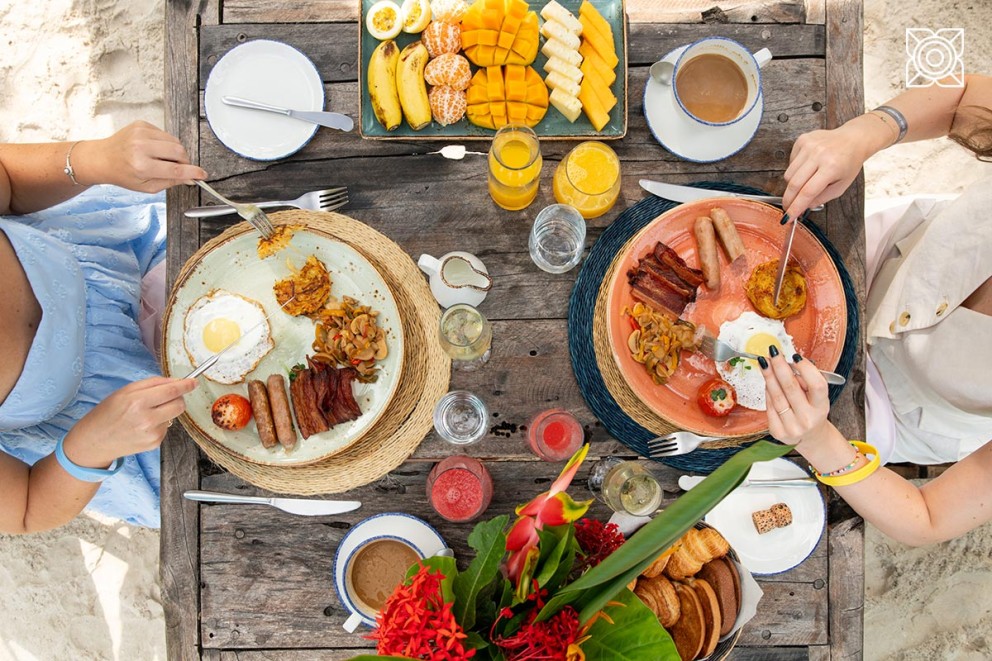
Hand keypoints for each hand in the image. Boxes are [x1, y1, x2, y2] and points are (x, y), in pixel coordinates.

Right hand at [63, 377, 197, 466]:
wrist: (94, 441)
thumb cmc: (108, 413)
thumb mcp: (125, 391)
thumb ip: (153, 384)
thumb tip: (177, 381)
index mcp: (138, 401)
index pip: (172, 391)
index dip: (186, 385)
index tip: (193, 382)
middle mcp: (147, 419)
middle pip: (179, 404)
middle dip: (177, 398)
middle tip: (165, 397)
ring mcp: (152, 434)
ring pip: (174, 416)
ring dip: (166, 411)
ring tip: (145, 414)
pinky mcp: (154, 444)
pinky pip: (166, 428)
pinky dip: (159, 424)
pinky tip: (143, 426)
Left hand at [82, 121, 207, 192]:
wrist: (102, 158)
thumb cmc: (122, 173)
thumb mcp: (146, 186)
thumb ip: (170, 182)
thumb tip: (189, 178)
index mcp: (142, 166)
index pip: (176, 169)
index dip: (192, 172)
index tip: (202, 174)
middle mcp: (141, 147)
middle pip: (179, 151)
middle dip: (184, 161)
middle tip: (180, 167)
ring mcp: (141, 133)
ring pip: (174, 141)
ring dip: (175, 152)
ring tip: (163, 159)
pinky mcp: (142, 124)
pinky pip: (165, 134)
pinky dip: (165, 143)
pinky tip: (154, 149)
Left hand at [761, 352, 830, 446]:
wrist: (810, 436)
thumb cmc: (812, 410)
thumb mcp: (817, 397)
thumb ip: (806, 382)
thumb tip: (787, 363)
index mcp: (822, 407)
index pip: (817, 385)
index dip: (806, 369)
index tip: (795, 356)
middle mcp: (808, 418)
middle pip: (791, 388)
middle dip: (780, 367)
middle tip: (772, 352)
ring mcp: (792, 427)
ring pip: (776, 396)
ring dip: (769, 376)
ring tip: (764, 362)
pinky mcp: (778, 432)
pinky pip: (769, 406)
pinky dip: (767, 392)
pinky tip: (767, 381)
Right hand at [781, 118, 880, 219]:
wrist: (853, 139)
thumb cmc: (849, 163)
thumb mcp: (841, 186)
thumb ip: (821, 198)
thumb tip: (802, 207)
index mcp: (831, 167)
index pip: (808, 192)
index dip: (796, 207)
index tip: (787, 218)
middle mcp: (819, 154)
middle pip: (794, 184)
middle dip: (788, 199)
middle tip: (787, 207)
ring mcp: (809, 145)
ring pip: (788, 174)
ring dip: (792, 184)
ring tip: (805, 182)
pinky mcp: (802, 140)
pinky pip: (790, 162)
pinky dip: (795, 170)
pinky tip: (807, 167)